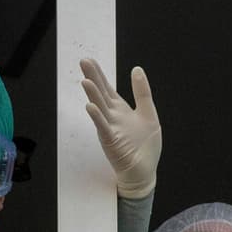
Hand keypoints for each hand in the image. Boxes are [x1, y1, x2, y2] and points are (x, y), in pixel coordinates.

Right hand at [80, 58, 160, 198]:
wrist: (144, 172)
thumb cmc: (145, 146)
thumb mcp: (148, 114)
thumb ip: (142, 93)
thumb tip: (137, 69)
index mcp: (120, 109)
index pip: (107, 88)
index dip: (99, 74)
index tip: (90, 60)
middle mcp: (112, 116)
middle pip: (101, 93)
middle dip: (93, 78)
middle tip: (83, 62)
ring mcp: (110, 128)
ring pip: (100, 108)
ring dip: (92, 95)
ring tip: (86, 81)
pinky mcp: (111, 141)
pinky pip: (103, 127)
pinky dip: (97, 117)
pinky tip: (91, 107)